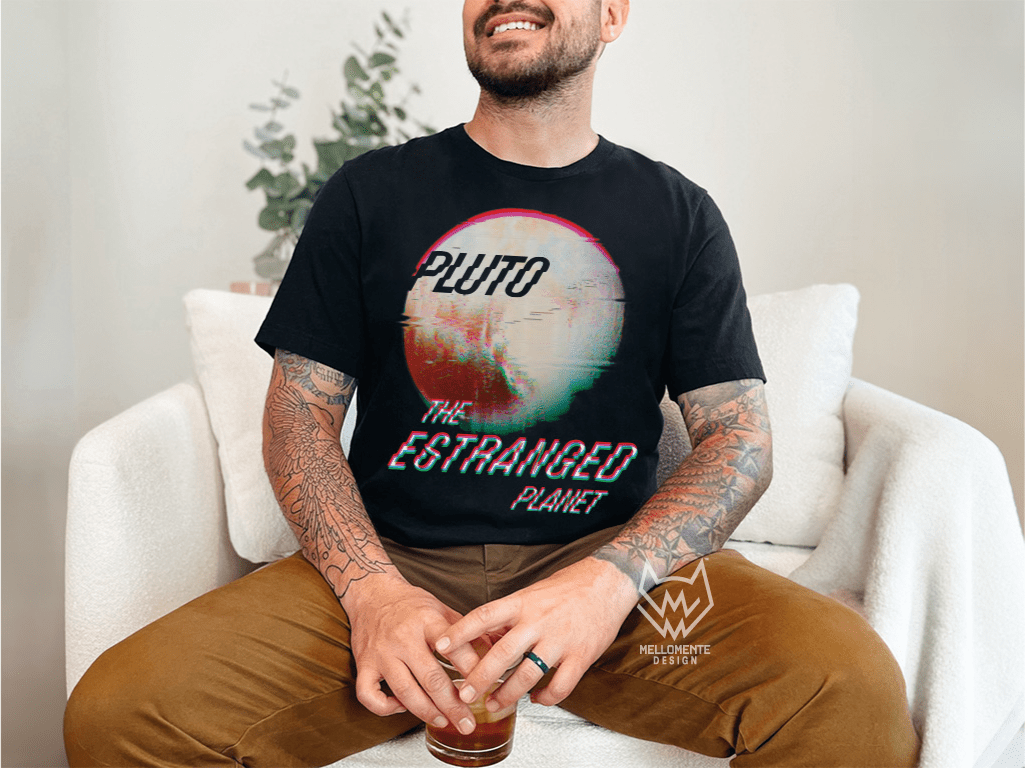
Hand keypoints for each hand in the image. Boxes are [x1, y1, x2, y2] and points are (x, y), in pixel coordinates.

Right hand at [344, 573, 479, 734]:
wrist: (372, 592)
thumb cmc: (410, 604)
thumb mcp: (441, 608)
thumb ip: (466, 631)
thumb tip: (495, 649)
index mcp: (426, 621)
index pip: (453, 647)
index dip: (471, 670)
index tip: (485, 687)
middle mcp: (403, 637)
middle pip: (431, 678)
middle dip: (452, 705)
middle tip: (467, 722)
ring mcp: (381, 653)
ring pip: (404, 691)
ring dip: (426, 712)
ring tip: (442, 721)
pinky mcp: (363, 664)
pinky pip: (369, 695)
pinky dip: (385, 708)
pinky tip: (401, 708)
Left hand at [434, 557, 638, 713]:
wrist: (608, 582)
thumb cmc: (568, 587)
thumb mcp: (533, 592)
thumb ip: (511, 615)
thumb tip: (486, 636)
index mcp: (523, 602)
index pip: (484, 616)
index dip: (460, 632)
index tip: (441, 647)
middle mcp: (539, 621)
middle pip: (502, 654)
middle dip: (479, 678)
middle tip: (463, 694)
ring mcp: (560, 640)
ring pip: (528, 675)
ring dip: (508, 694)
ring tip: (494, 704)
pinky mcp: (581, 656)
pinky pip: (559, 686)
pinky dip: (545, 698)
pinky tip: (536, 699)